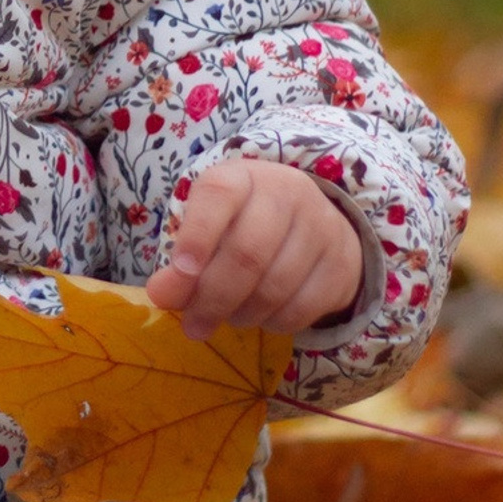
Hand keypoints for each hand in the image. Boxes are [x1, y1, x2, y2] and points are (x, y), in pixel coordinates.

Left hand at [145, 159, 363, 341]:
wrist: (314, 224)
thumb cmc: (246, 223)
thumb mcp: (211, 227)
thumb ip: (182, 260)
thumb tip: (160, 296)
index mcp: (243, 176)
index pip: (218, 195)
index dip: (198, 236)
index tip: (181, 274)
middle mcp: (286, 192)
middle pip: (247, 252)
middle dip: (214, 296)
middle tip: (193, 325)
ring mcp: (321, 226)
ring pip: (275, 285)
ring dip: (242, 314)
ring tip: (226, 318)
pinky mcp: (342, 263)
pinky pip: (303, 307)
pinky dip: (274, 323)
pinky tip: (260, 318)